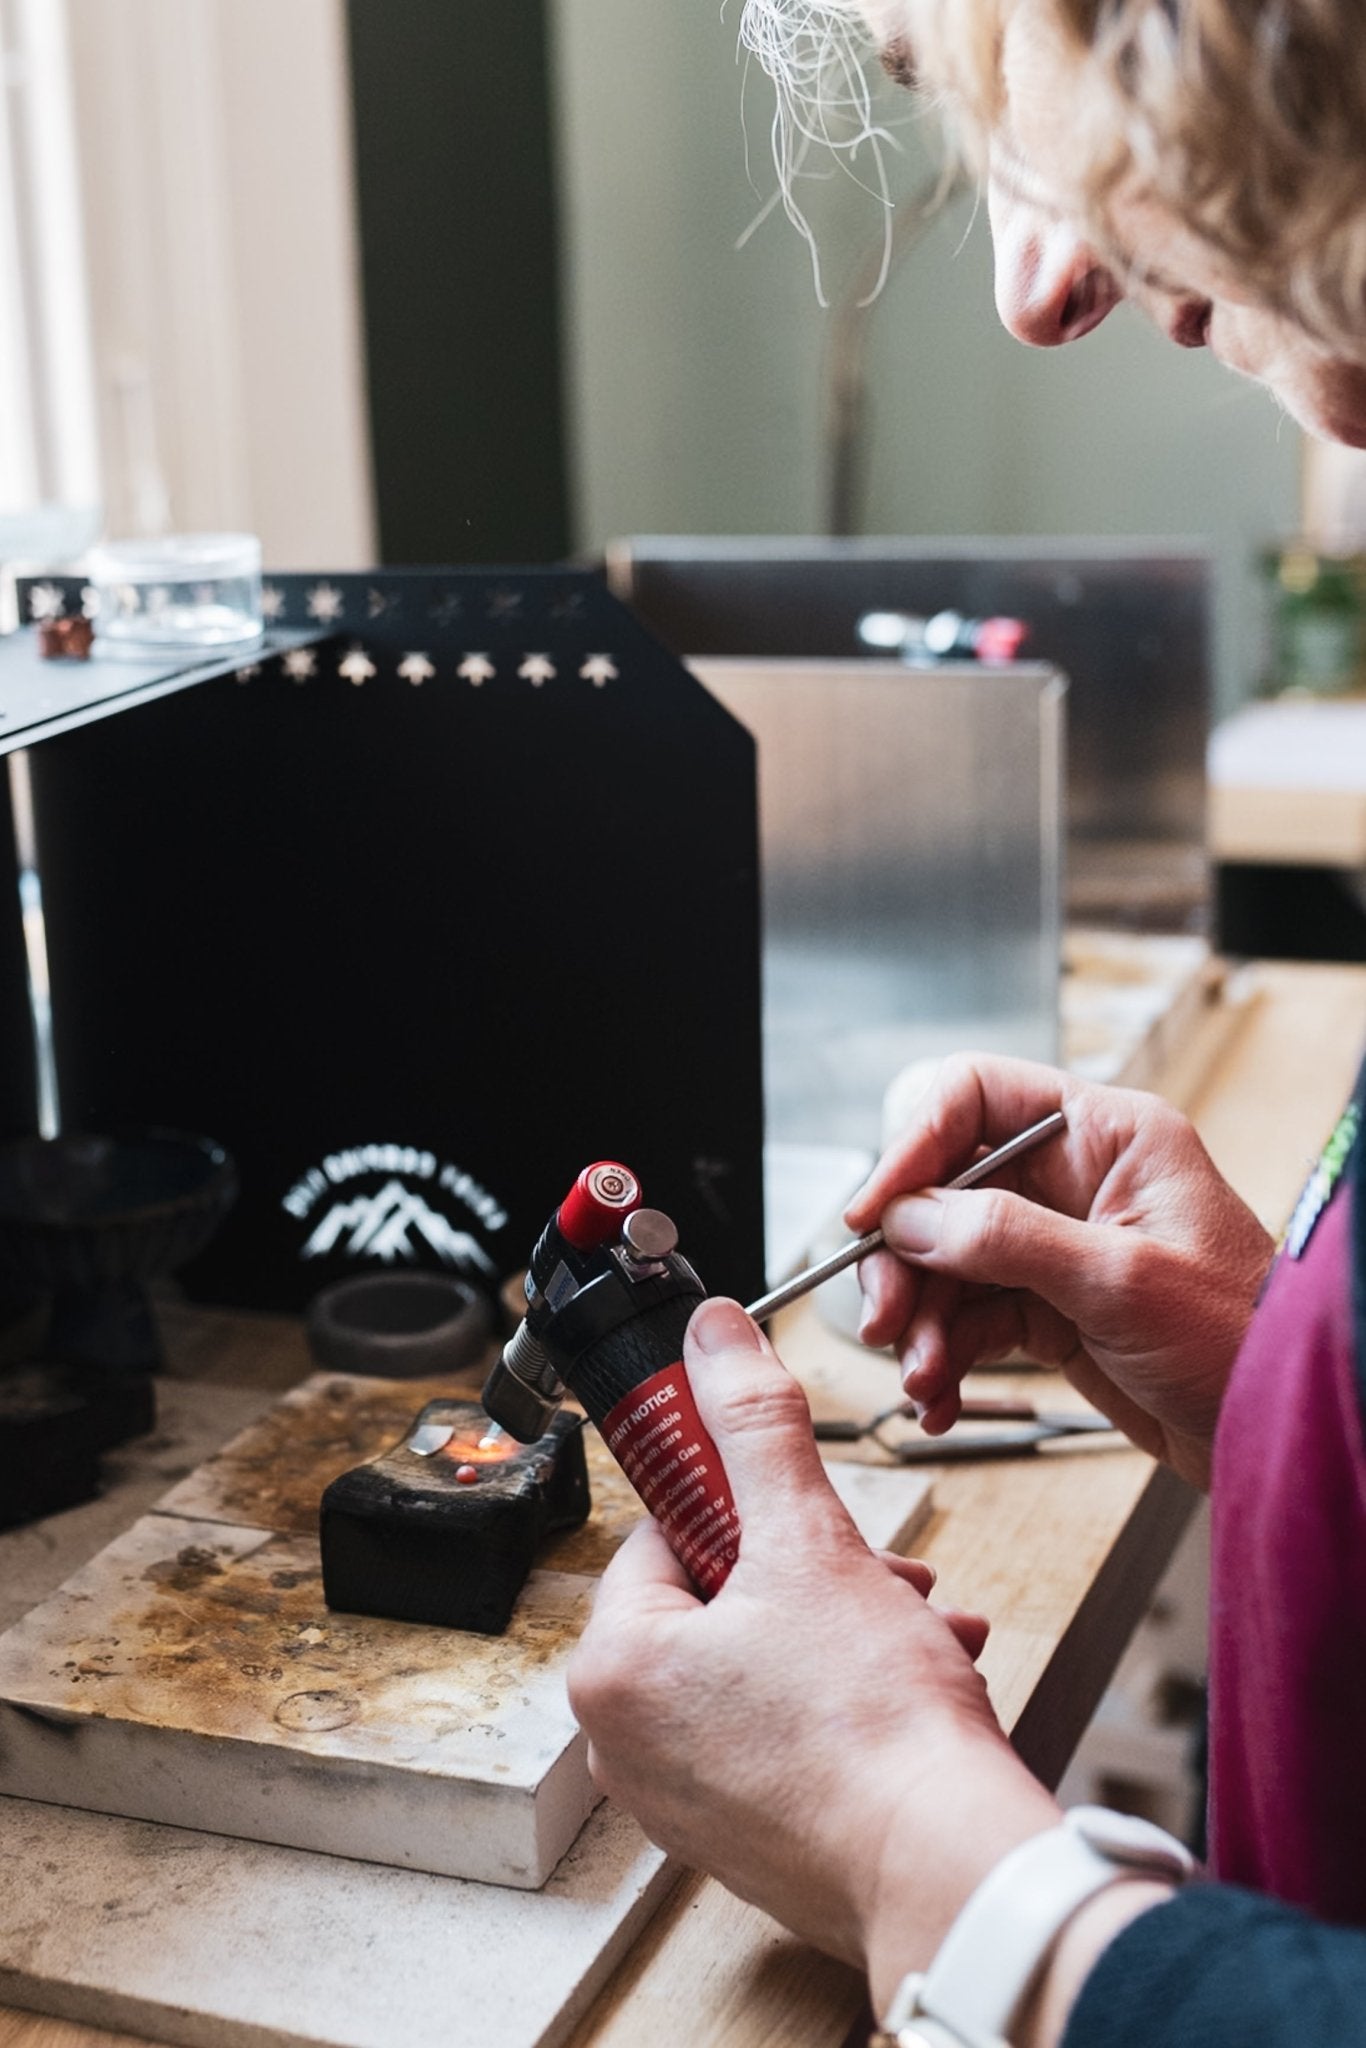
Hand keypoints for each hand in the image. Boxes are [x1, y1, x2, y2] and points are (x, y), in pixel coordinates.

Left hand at [567, 1298, 1061, 2004]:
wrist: (951, 1873)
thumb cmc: (875, 1731)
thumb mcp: (811, 1540)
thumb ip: (756, 1424)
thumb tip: (715, 1338)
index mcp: (614, 1669)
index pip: (669, 1532)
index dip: (754, 1508)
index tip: (809, 1514)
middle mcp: (629, 1744)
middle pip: (724, 1598)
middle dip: (817, 1574)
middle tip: (877, 1580)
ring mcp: (687, 1801)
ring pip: (765, 1661)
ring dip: (849, 1628)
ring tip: (916, 1631)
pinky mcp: (749, 1838)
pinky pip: (786, 1732)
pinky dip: (849, 1700)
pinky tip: (920, 1685)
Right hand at [846, 1054, 1275, 1489]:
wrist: (1280, 1431)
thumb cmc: (1244, 1340)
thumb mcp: (1122, 1282)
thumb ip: (1008, 1241)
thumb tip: (909, 1218)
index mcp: (1107, 1135)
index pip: (975, 1097)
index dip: (913, 1146)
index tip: (873, 1214)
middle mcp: (1075, 1179)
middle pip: (944, 1190)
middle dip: (906, 1260)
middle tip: (887, 1321)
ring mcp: (1059, 1245)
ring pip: (947, 1263)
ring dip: (922, 1324)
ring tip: (922, 1380)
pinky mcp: (1051, 1308)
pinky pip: (968, 1319)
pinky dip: (944, 1358)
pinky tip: (939, 1398)